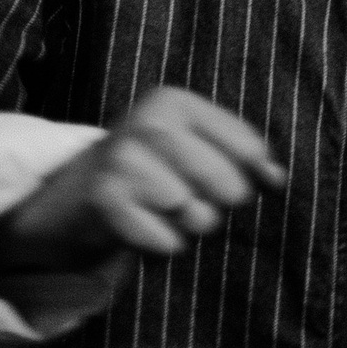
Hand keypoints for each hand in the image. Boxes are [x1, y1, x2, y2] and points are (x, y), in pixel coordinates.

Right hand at [0, 89, 284, 273]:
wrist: (69, 199)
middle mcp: (148, 122)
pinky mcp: (105, 199)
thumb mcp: (194, 149)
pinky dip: (161, 245)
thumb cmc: (150, 172)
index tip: (250, 184)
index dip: (259, 177)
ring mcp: (123, 158)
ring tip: (158, 211)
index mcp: (175, 102)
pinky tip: (140, 227)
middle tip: (184, 199)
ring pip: (199, 216)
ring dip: (186, 227)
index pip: (251, 149)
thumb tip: (278, 178)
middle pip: (230, 188)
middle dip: (217, 206)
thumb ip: (244, 158)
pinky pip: (167, 242)